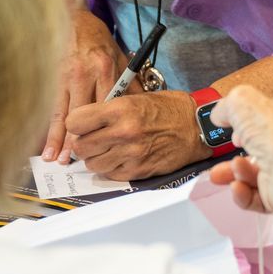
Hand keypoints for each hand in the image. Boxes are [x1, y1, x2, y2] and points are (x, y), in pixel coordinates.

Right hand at [43, 9, 129, 160]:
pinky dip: (46, 128)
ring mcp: (65, 76)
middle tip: (76, 161)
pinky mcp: (49, 78)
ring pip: (64, 114)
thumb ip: (129, 83)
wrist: (70, 17)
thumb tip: (142, 106)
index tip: (106, 147)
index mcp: (106, 70)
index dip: (106, 130)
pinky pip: (49, 108)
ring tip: (55, 159)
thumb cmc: (97, 40)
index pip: (108, 107)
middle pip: (85, 115)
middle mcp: (85, 74)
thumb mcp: (119, 57)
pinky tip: (42, 143)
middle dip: (80, 141)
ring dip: (59, 140)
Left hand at [65, 91, 207, 179]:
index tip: (83, 125)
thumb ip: (108, 110)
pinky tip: (123, 157)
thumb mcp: (136, 98)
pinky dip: (112, 168)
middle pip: (80, 146)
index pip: (74, 122)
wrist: (198, 127)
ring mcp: (130, 154)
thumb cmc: (169, 109)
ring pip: (92, 164)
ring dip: (97, 158)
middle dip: (85, 143)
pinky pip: (110, 174)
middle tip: (95, 139)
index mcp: (120, 110)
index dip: (77, 124)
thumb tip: (83, 122)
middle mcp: (123, 132)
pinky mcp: (138, 170)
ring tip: (110, 149)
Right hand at [204, 86, 272, 227]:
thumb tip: (220, 114)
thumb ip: (228, 105)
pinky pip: (258, 195)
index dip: (256, 110)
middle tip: (231, 144)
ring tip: (223, 173)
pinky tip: (238, 186)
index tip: (237, 115)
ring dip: (235, 172)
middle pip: (262, 141)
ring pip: (256, 171)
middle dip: (237, 148)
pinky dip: (243, 192)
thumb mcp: (242, 102)